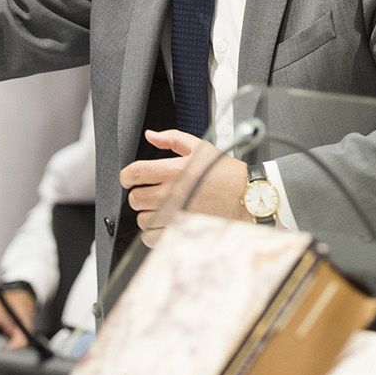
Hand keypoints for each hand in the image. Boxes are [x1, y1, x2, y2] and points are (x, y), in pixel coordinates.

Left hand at [121, 130, 245, 243]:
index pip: (134, 173)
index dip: (126, 176)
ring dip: (146, 214)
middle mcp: (172, 194)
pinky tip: (163, 224)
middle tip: (150, 192)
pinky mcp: (182, 232)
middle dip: (139, 194)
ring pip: (141, 220)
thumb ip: (171, 138)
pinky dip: (153, 233)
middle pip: (135, 198)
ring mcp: (176, 215)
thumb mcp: (200, 147)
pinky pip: (152, 238)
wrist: (249, 197)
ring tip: (160, 208)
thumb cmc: (227, 173)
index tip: (130, 178)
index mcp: (174, 170)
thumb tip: (150, 136)